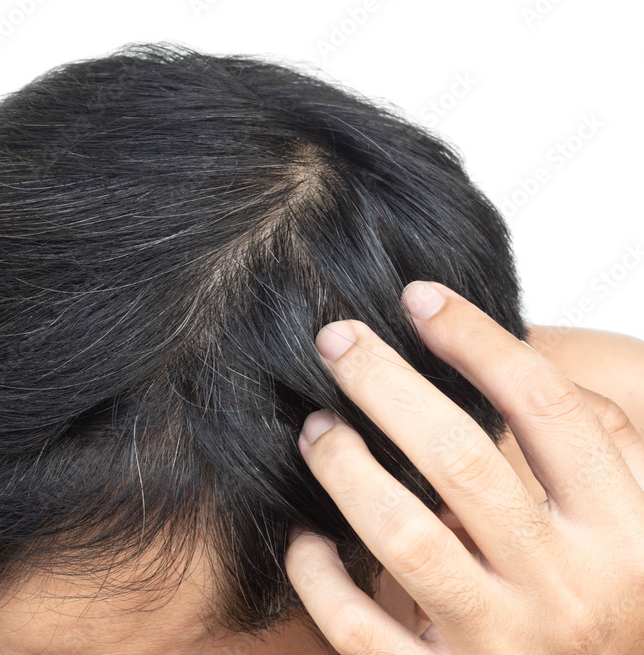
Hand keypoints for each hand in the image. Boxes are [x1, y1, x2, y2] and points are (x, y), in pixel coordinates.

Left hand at [285, 281, 643, 653]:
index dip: (476, 339)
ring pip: (403, 536)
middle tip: (335, 340)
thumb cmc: (604, 607)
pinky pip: (357, 624)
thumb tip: (511, 358)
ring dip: (344, 468)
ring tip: (315, 427)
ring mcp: (503, 644)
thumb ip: (596, 449)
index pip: (546, 407)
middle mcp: (567, 588)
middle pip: (460, 458)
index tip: (419, 298)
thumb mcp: (629, 526)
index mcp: (623, 534)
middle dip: (384, 384)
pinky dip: (317, 572)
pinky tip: (305, 535)